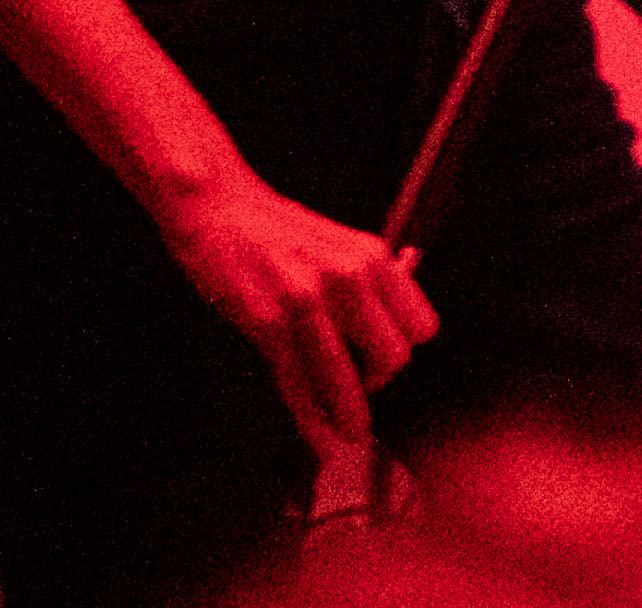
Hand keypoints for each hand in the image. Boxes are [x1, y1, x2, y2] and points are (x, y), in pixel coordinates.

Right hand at [153, 165, 435, 453]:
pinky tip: (317, 435)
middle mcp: (348, 276)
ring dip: (349, 414)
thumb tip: (394, 334)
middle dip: (378, 380)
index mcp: (372, 257)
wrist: (220, 207)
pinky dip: (310, 419)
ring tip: (348, 434)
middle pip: (394, 358)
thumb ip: (370, 286)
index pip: (421, 327)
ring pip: (350, 380)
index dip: (402, 349)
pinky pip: (299, 384)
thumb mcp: (340, 246)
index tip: (381, 359)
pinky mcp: (268, 321)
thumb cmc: (278, 232)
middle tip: (357, 383)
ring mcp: (308, 300)